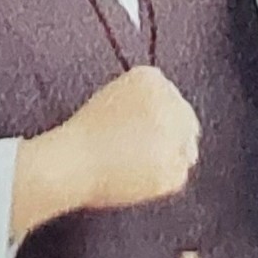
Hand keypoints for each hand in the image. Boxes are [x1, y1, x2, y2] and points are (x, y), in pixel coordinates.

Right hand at [11, 64, 199, 240]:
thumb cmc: (81, 135)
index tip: (147, 133)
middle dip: (171, 138)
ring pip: (185, 150)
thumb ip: (142, 102)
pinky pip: (178, 175)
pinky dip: (162, 180)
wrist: (71, 161)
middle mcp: (167, 100)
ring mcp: (173, 134)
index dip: (161, 120)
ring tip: (136, 166)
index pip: (172, 98)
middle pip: (186, 122)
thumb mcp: (114, 98)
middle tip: (147, 155)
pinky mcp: (172, 165)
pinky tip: (138, 177)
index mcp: (150, 77)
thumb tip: (160, 122)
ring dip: (168, 159)